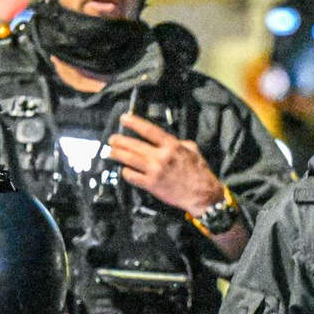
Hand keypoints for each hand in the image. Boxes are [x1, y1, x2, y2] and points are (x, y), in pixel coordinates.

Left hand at [107, 111, 223, 215]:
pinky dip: (126, 172)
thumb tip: (166, 141)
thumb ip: (178, 143)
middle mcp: (161, 157)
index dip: (134, 123)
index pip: (148, 130)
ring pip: (129, 159)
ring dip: (117, 154)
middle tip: (112, 139)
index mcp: (171, 146)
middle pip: (134, 145)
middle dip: (119, 140)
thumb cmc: (199, 172)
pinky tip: (124, 170)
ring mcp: (154, 171)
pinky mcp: (151, 185)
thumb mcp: (192, 150)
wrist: (202, 194)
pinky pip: (132, 177)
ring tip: (110, 152)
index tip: (123, 118)